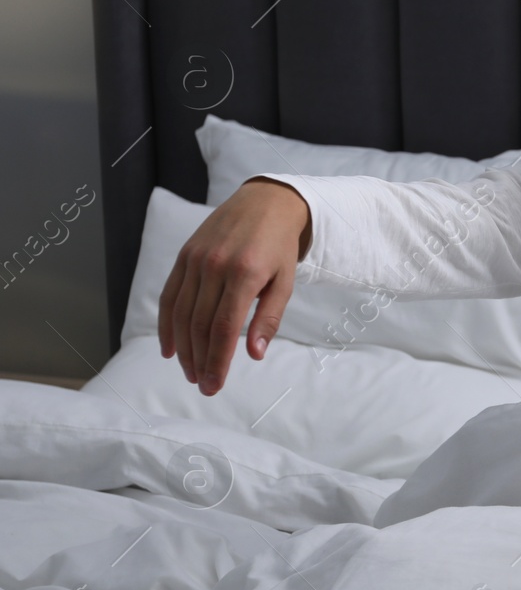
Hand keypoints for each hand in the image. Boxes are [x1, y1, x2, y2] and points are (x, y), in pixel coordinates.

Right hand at [157, 177, 310, 395]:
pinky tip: (169, 348)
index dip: (217, 360)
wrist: (264, 203)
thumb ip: (269, 318)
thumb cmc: (279, 247)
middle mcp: (215, 266)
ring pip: (180, 314)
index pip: (223, 328)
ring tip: (190, 372)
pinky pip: (169, 295)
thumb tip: (254, 354)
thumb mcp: (285, 281)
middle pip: (198, 325)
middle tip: (204, 386)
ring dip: (182, 348)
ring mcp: (195, 260)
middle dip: (199, 360)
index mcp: (245, 273)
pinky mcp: (184, 256)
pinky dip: (166, 324)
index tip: (215, 385)